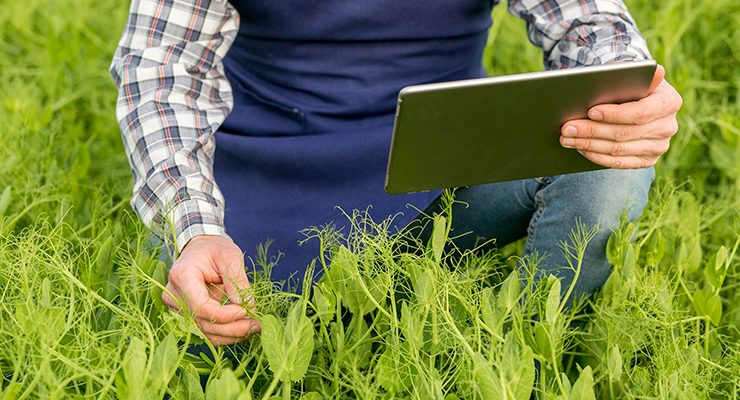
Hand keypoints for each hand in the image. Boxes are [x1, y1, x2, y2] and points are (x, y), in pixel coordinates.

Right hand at [162, 235, 260, 345]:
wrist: (199, 250)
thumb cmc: (214, 249)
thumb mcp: (230, 255)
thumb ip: (238, 280)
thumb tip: (248, 307)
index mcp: (182, 276)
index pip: (200, 306)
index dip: (223, 315)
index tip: (245, 311)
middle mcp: (174, 295)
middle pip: (202, 322)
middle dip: (233, 328)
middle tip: (258, 325)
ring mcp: (176, 308)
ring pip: (204, 332)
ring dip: (231, 335)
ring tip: (254, 328)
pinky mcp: (184, 316)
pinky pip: (205, 331)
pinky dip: (224, 334)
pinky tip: (242, 329)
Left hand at [559, 64, 681, 168]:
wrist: (637, 103)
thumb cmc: (631, 86)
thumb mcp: (634, 76)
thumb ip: (637, 73)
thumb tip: (655, 70)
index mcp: (670, 102)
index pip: (640, 112)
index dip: (614, 114)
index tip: (590, 111)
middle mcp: (668, 127)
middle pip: (624, 133)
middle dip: (591, 131)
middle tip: (567, 127)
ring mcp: (659, 146)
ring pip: (618, 150)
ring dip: (588, 145)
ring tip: (566, 138)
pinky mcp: (647, 160)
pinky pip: (619, 163)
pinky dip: (596, 156)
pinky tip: (579, 148)